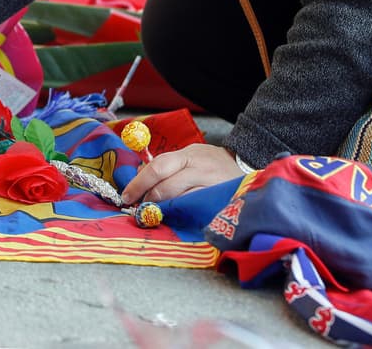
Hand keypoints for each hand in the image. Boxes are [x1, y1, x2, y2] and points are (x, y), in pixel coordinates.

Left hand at [120, 143, 242, 202]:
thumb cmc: (211, 165)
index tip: (127, 196)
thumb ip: (167, 167)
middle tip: (140, 207)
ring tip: (156, 212)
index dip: (138, 183)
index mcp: (188, 155)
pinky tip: (176, 216)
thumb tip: (138, 177)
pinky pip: (194, 209)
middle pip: (166, 185)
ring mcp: (210, 184)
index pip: (157, 167)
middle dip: (149, 198)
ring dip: (163, 209)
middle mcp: (199, 167)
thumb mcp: (190, 157)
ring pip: (179, 200)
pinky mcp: (218, 200)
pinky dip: (181, 214)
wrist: (244, 168)